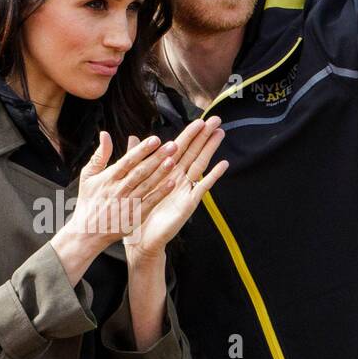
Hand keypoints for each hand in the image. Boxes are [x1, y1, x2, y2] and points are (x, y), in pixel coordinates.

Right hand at [68, 132, 180, 245]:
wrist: (87, 232)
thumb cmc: (88, 201)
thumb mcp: (88, 176)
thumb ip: (99, 155)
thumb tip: (105, 134)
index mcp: (108, 179)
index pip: (127, 161)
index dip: (142, 150)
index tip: (155, 139)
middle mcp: (118, 190)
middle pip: (140, 171)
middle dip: (157, 158)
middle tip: (173, 146)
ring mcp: (127, 204)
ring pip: (146, 185)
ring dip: (161, 173)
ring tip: (173, 160)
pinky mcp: (134, 217)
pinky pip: (150, 203)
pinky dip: (160, 193)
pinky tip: (171, 184)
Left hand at [124, 116, 227, 261]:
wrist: (140, 239)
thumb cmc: (139, 212)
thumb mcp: (136, 181)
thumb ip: (137, 158)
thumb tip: (134, 137)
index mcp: (166, 173)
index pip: (180, 149)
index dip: (190, 134)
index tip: (200, 120)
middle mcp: (178, 179)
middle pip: (194, 153)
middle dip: (204, 136)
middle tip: (216, 119)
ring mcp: (185, 190)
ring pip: (200, 165)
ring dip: (210, 149)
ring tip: (220, 134)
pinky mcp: (188, 203)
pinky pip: (202, 187)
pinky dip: (213, 176)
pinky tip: (223, 165)